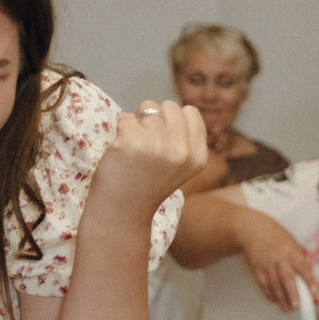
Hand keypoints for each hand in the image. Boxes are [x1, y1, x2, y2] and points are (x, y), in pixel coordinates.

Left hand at [91, 100, 208, 224]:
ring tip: (134, 149)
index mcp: (197, 156)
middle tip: (146, 144)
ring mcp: (158, 146)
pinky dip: (120, 130)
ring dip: (137, 123)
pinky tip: (121, 152)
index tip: (164, 142)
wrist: (122, 213)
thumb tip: (176, 110)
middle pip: (169, 106)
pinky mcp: (132, 143)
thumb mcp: (179, 167)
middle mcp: (181, 151)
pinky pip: (126, 117)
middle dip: (155, 118)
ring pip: (147, 108)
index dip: (173, 121)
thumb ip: (184, 140)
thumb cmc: (146, 186)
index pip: (190, 112)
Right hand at [238, 211, 311, 310]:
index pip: (302, 267)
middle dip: (292, 293)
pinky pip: (264, 284)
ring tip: (286, 308)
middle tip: (296, 305)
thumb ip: (297, 258)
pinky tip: (274, 300)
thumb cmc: (275, 236)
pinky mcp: (257, 268)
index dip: (309, 280)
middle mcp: (279, 258)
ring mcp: (267, 264)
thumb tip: (306, 276)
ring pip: (274, 284)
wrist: (252, 230)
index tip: (314, 291)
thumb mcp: (291, 242)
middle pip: (286, 278)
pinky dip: (269, 293)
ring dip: (281, 298)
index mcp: (291, 250)